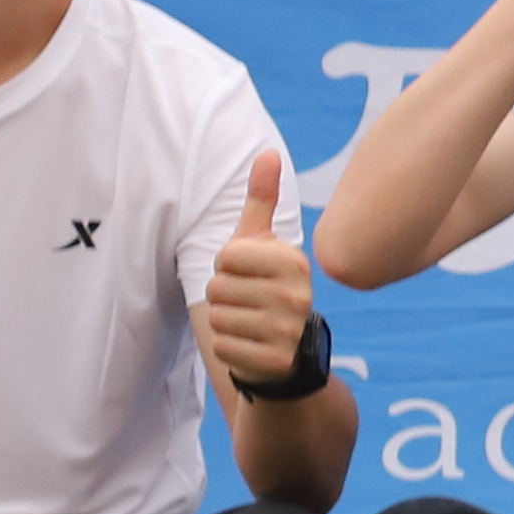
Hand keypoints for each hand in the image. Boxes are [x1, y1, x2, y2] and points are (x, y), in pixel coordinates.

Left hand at [198, 149, 320, 398]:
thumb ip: (262, 199)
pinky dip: (228, 347)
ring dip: (224, 322)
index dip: (227, 265)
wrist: (287, 350)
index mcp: (294, 261)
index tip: (248, 273)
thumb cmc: (267, 285)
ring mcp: (287, 331)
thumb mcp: (264, 243)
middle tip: (247, 301)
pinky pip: (223, 346)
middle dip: (223, 296)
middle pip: (218, 288)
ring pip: (217, 318)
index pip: (227, 255)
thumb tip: (266, 152)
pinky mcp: (275, 360)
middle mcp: (296, 295)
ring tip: (248, 322)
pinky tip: (248, 344)